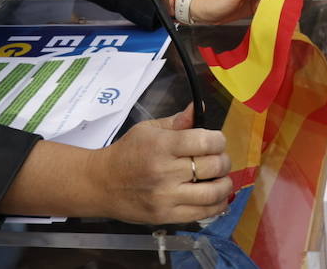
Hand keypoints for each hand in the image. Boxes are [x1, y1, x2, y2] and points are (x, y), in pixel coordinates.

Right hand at [88, 105, 231, 224]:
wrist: (101, 183)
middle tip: (220, 159)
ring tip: (223, 179)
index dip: (218, 140)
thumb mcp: (148, 129)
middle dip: (223, 161)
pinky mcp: (166, 216)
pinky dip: (217, 205)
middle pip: (213, 166)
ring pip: (212, 193)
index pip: (205, 141)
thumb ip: (177, 121)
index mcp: (161, 145)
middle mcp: (165, 171)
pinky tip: (219, 197)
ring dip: (225, 184)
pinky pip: (202, 213)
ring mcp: (166, 197)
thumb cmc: (127, 152)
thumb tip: (200, 108)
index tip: (216, 141)